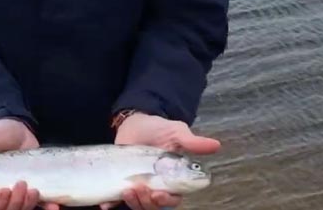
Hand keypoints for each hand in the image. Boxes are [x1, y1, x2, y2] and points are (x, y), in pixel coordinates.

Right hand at [0, 119, 59, 209]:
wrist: (17, 129)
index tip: (4, 190)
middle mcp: (2, 197)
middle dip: (16, 205)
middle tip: (23, 185)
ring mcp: (20, 196)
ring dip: (30, 207)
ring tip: (36, 191)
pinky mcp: (36, 191)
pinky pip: (41, 207)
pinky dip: (47, 208)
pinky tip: (54, 206)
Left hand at [101, 113, 219, 209]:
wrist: (137, 121)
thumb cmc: (160, 128)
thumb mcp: (176, 132)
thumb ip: (193, 142)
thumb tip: (216, 145)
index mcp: (171, 179)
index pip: (173, 198)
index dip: (167, 199)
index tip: (159, 193)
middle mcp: (155, 186)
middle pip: (155, 205)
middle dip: (148, 202)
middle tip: (141, 189)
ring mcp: (138, 184)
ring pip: (138, 205)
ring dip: (133, 202)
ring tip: (127, 190)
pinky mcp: (120, 180)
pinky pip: (116, 198)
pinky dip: (111, 203)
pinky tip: (106, 204)